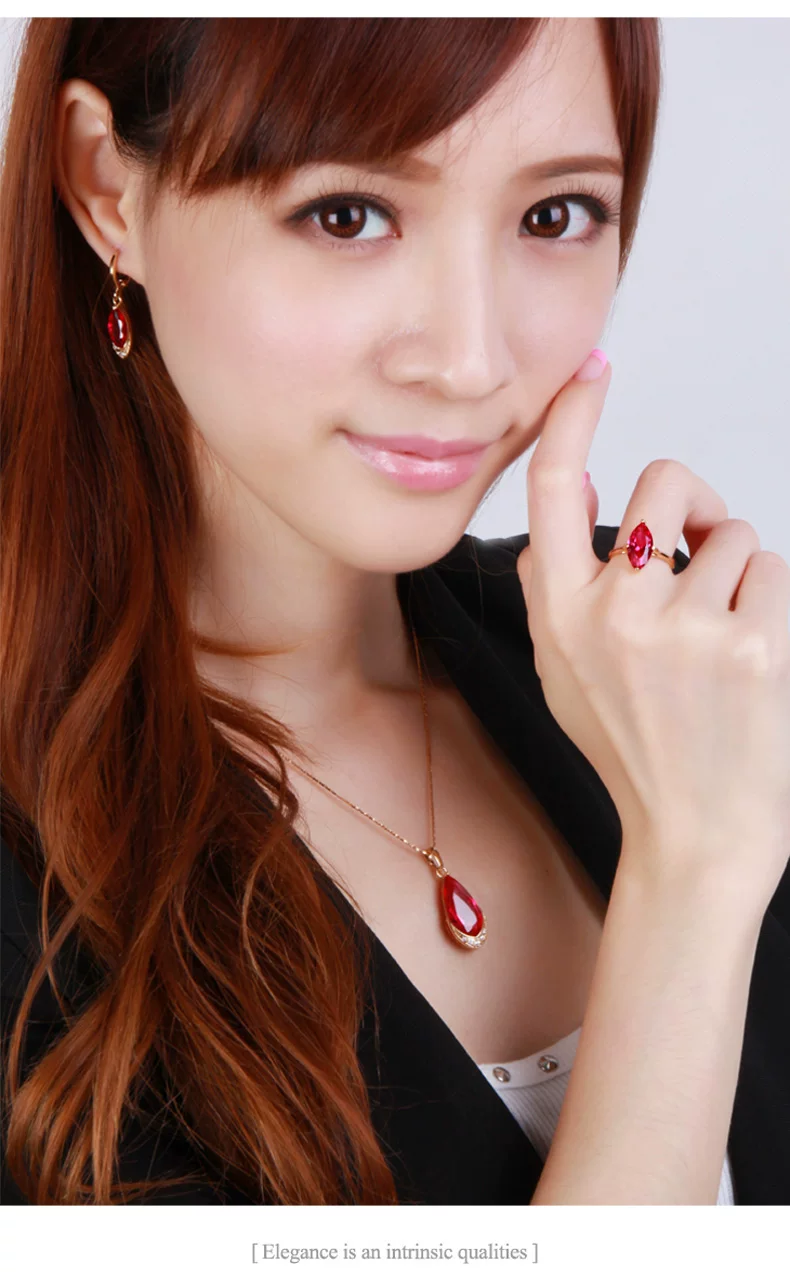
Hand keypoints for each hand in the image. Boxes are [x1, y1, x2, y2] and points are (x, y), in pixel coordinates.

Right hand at [516, 353, 789, 903]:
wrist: (694, 833)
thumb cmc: (636, 750)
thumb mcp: (565, 674)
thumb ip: (558, 585)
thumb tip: (583, 487)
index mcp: (560, 620)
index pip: (553, 493)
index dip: (572, 420)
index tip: (594, 373)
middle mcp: (614, 617)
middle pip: (662, 484)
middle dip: (690, 509)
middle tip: (695, 561)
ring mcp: (686, 630)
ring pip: (729, 531)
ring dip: (736, 570)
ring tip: (721, 640)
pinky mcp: (753, 646)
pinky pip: (770, 569)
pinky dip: (769, 601)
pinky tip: (748, 657)